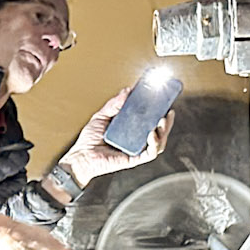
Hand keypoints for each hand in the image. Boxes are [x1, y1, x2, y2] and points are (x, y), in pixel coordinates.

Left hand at [58, 97, 176, 187]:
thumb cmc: (89, 140)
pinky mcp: (134, 159)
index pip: (149, 119)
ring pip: (158, 142)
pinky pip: (150, 153)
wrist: (81, 157)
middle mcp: (136, 139)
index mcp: (130, 129)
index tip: (164, 99)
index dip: (159, 110)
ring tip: (162, 120)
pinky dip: (154, 144)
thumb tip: (127, 90)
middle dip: (167, 121)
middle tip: (168, 110)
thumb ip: (114, 104)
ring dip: (164, 131)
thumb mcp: (101, 116)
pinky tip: (151, 134)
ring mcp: (136, 149)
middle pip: (159, 131)